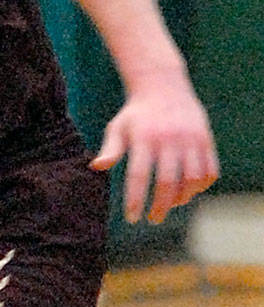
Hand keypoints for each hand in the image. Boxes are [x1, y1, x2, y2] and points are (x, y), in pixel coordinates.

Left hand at [92, 76, 218, 223]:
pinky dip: (201, 186)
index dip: (135, 200)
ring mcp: (191, 139)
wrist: (164, 86)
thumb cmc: (136, 114)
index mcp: (144, 138)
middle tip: (153, 219)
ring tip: (171, 205)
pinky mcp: (206, 139)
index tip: (132, 218)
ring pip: (192, 179)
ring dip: (183, 198)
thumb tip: (96, 167)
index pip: (138, 175)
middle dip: (160, 206)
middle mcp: (169, 138)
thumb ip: (110, 149)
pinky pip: (209, 170)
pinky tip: (189, 193)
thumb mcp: (118, 127)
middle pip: (167, 182)